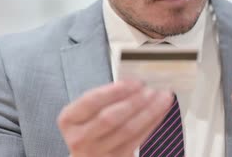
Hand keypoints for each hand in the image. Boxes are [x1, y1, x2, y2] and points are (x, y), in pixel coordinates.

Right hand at [57, 80, 173, 156]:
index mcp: (69, 119)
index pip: (91, 101)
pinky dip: (152, 122)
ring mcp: (97, 152)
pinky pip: (138, 139)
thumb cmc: (90, 126)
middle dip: (134, 101)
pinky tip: (160, 111)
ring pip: (128, 130)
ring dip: (149, 111)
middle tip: (151, 89)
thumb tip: (136, 82)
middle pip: (110, 118)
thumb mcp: (87, 111)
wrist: (88, 156)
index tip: (134, 82)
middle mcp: (80, 138)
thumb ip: (106, 97)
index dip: (114, 91)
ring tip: (162, 97)